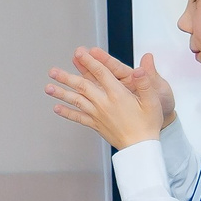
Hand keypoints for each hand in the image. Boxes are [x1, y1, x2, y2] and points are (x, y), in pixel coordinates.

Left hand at [47, 47, 170, 147]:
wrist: (140, 148)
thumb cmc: (148, 124)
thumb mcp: (152, 101)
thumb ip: (145, 83)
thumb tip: (139, 69)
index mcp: (118, 94)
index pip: (101, 73)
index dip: (89, 61)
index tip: (79, 52)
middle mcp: (104, 103)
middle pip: (82, 86)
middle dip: (67, 77)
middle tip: (52, 71)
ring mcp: (98, 115)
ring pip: (77, 101)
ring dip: (61, 93)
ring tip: (48, 87)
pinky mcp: (96, 125)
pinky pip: (78, 118)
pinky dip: (67, 113)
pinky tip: (56, 108)